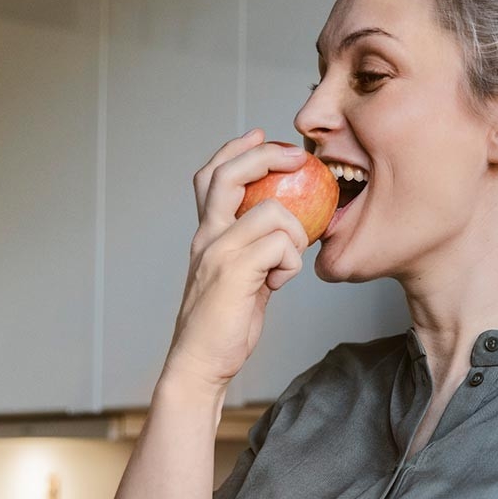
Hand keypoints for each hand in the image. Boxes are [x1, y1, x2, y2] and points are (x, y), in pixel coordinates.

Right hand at [161, 130, 312, 392]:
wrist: (200, 363)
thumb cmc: (222, 326)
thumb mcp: (239, 278)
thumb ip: (253, 252)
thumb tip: (285, 234)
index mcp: (206, 234)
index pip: (212, 176)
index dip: (237, 149)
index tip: (261, 134)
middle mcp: (207, 236)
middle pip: (231, 173)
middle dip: (268, 155)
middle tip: (297, 158)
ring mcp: (219, 251)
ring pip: (273, 212)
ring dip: (295, 236)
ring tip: (284, 267)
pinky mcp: (235, 270)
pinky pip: (282, 246)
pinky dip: (291, 263)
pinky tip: (277, 284)